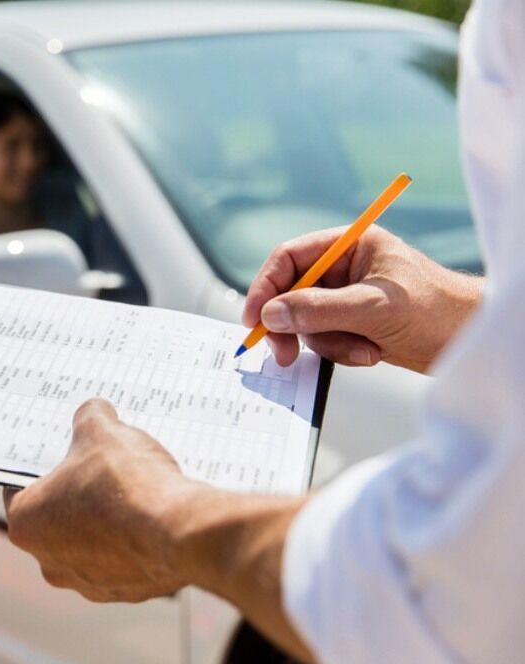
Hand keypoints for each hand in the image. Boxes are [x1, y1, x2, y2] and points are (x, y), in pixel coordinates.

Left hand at [3, 398, 201, 601]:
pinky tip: (151, 517)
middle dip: (76, 494)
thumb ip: (90, 417)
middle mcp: (49, 562)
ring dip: (105, 521)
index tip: (60, 455)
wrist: (178, 530)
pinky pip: (123, 560)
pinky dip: (133, 541)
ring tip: (132, 492)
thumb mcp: (101, 430)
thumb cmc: (126, 484)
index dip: (42, 467)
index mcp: (26, 523)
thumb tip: (94, 412)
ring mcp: (87, 583)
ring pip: (90, 543)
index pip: (20, 489)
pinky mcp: (125, 592)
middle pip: (56, 518)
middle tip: (99, 469)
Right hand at [243, 227, 482, 372]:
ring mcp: (347, 297)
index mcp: (350, 245)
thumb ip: (318, 309)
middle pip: (291, 293)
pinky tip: (371, 352)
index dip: (266, 287)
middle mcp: (345, 268)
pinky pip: (325, 339)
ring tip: (363, 350)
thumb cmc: (437, 310)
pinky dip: (342, 351)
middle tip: (284, 353)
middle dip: (292, 325)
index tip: (255, 319)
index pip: (290, 258)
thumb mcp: (373, 307)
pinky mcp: (353, 324)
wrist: (471, 341)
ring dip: (328, 343)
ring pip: (306, 322)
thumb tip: (271, 315)